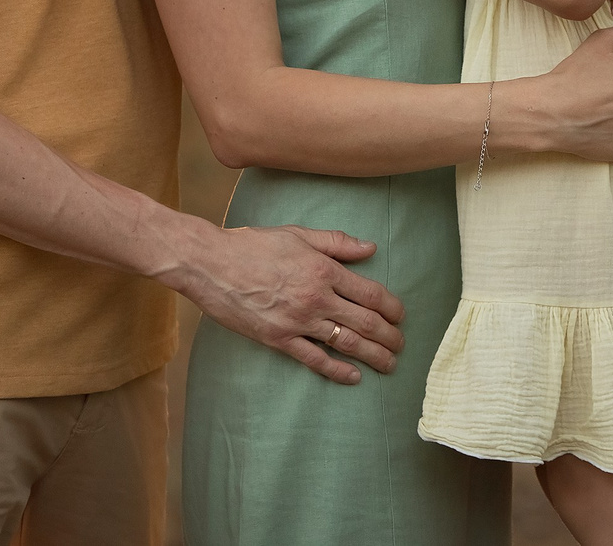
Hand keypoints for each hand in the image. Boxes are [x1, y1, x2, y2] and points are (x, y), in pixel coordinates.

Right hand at [166, 221, 406, 384]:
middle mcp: (316, 298)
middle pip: (365, 322)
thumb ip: (336, 243)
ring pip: (346, 344)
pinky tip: (353, 376)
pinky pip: (314, 359)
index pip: (370, 293)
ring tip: (389, 365)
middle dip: (389, 337)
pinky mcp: (278, 340)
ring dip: (372, 356)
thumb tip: (370, 247)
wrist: (211, 264)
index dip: (392, 307)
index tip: (401, 316)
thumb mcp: (298, 235)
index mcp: (323, 269)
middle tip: (401, 346)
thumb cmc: (253, 245)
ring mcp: (298, 321)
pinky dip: (336, 370)